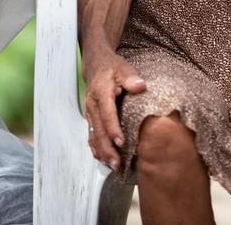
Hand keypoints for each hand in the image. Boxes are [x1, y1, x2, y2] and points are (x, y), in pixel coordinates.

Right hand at [83, 50, 146, 170]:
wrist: (96, 65)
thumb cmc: (112, 67)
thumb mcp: (123, 67)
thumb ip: (131, 77)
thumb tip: (140, 86)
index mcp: (101, 93)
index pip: (106, 114)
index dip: (113, 129)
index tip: (120, 142)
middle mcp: (92, 105)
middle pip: (98, 130)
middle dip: (107, 148)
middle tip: (116, 163)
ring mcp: (90, 113)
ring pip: (94, 136)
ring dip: (102, 152)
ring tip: (113, 166)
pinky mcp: (91, 118)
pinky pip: (92, 136)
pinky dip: (97, 149)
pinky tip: (104, 160)